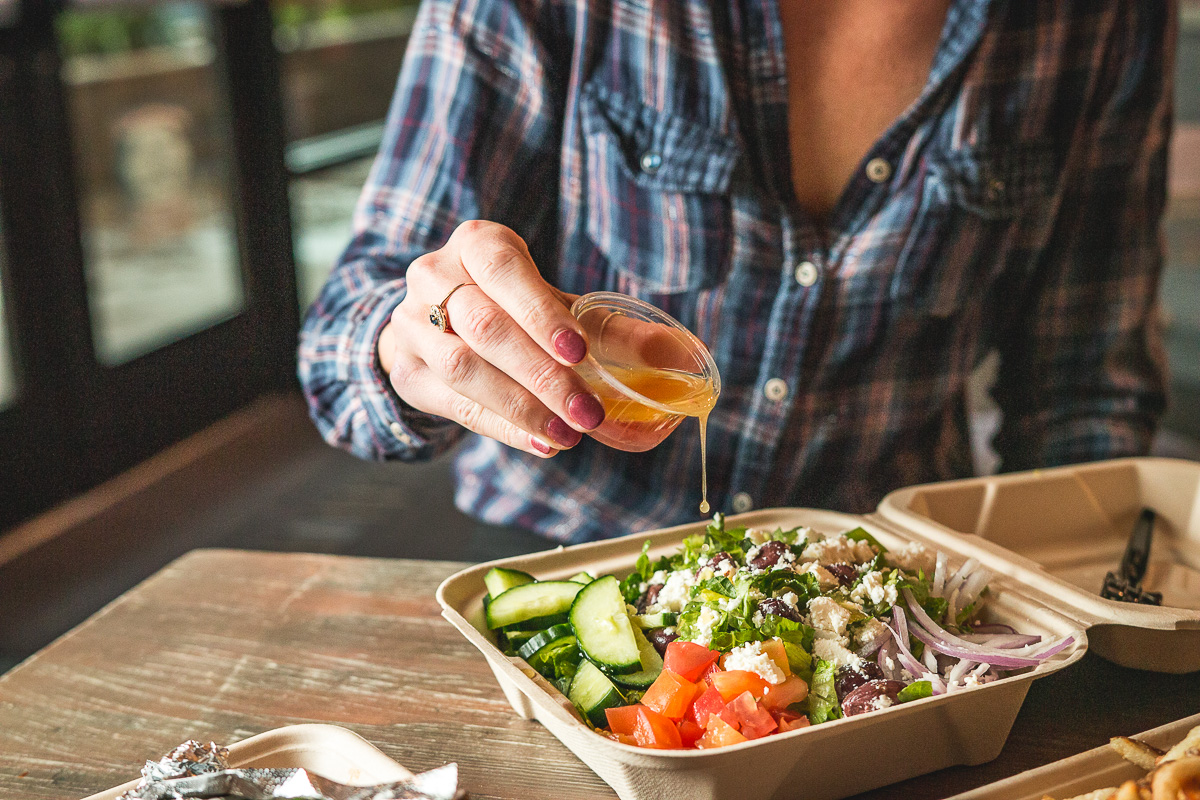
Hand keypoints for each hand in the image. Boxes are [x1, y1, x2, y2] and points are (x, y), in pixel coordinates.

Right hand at [379, 221, 605, 456]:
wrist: (437, 323)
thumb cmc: (511, 308)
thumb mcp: (556, 306)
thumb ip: (613, 329)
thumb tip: (682, 356)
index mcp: (476, 244)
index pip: (502, 269)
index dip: (540, 311)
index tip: (578, 352)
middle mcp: (433, 277)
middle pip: (486, 327)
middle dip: (543, 376)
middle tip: (589, 414)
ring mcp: (411, 325)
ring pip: (463, 368)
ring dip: (521, 407)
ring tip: (568, 436)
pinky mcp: (407, 371)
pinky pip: (452, 403)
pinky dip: (500, 426)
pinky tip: (539, 443)